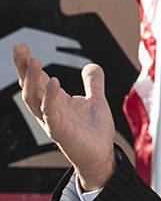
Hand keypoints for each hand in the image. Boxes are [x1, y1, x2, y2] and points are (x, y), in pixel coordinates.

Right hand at [12, 41, 116, 189]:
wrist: (101, 155)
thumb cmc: (94, 131)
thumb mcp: (96, 101)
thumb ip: (93, 84)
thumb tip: (92, 66)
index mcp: (54, 100)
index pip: (36, 79)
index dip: (27, 63)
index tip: (20, 46)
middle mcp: (48, 109)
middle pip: (29, 86)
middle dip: (23, 67)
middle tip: (19, 47)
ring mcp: (52, 120)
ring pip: (34, 99)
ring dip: (32, 80)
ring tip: (35, 61)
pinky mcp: (60, 132)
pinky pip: (50, 114)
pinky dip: (49, 98)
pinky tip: (53, 83)